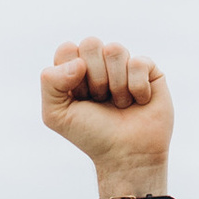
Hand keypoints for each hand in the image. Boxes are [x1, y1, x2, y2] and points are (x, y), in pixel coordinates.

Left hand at [41, 37, 172, 191]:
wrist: (126, 155)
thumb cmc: (91, 135)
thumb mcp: (56, 114)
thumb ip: (50, 82)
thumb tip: (79, 63)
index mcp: (75, 69)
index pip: (67, 49)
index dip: (71, 75)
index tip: (80, 99)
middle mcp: (100, 63)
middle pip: (91, 43)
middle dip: (94, 78)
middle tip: (100, 100)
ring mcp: (124, 65)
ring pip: (115, 49)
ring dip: (116, 85)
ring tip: (120, 104)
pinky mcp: (149, 70)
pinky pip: (138, 62)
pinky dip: (136, 88)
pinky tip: (139, 102)